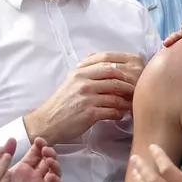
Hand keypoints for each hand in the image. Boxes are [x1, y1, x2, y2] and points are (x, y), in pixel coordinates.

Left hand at [0, 138, 63, 181]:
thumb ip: (5, 156)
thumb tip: (11, 138)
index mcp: (24, 168)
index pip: (37, 153)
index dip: (40, 145)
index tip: (38, 140)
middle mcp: (34, 177)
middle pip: (49, 161)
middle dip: (50, 153)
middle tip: (45, 149)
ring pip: (56, 173)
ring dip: (55, 165)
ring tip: (49, 160)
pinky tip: (51, 177)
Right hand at [25, 53, 143, 145]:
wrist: (47, 122)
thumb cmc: (61, 103)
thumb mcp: (71, 81)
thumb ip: (86, 72)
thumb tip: (99, 60)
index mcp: (81, 73)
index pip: (109, 67)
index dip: (122, 73)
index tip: (130, 79)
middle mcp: (84, 83)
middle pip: (115, 80)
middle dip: (128, 86)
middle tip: (135, 92)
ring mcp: (87, 98)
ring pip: (116, 97)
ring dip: (125, 102)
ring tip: (129, 105)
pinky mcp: (89, 113)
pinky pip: (112, 111)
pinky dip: (119, 113)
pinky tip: (120, 115)